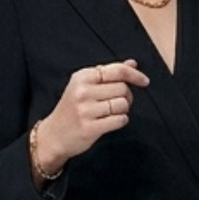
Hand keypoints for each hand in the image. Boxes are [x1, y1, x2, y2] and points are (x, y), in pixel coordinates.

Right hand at [34, 60, 149, 174]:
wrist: (53, 136)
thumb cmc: (72, 109)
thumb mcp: (84, 85)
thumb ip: (108, 74)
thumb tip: (132, 64)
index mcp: (82, 77)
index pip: (116, 70)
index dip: (134, 75)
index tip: (144, 81)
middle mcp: (83, 91)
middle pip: (122, 88)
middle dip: (126, 96)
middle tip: (116, 103)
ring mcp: (86, 110)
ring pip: (122, 105)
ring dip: (122, 110)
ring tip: (110, 113)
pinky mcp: (90, 128)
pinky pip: (119, 120)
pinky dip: (120, 121)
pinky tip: (110, 122)